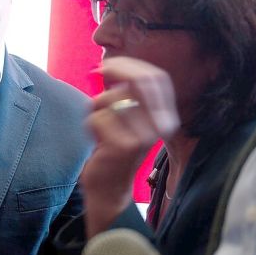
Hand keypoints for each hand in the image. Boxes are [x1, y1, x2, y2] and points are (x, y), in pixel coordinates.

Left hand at [80, 57, 180, 236]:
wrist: (110, 189)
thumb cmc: (114, 147)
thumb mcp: (128, 118)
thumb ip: (126, 94)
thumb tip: (107, 66)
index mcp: (165, 117)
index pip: (157, 78)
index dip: (132, 65)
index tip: (112, 64)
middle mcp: (161, 125)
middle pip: (139, 81)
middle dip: (115, 71)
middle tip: (98, 72)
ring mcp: (144, 136)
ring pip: (110, 100)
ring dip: (96, 109)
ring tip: (100, 128)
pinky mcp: (124, 146)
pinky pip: (97, 118)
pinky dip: (90, 125)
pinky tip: (97, 141)